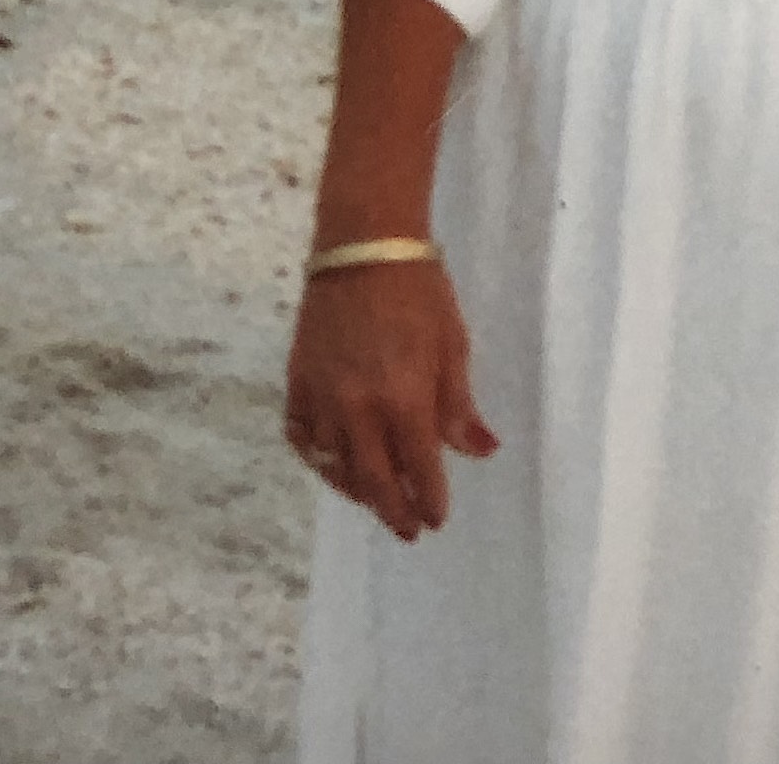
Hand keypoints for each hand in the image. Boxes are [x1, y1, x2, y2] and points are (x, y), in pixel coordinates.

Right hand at [284, 259, 497, 540]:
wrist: (363, 248)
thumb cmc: (420, 292)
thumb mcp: (453, 346)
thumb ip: (459, 407)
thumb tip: (480, 452)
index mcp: (403, 399)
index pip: (418, 468)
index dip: (429, 499)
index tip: (436, 519)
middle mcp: (358, 409)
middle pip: (373, 480)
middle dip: (394, 510)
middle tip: (408, 530)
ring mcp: (322, 398)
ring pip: (335, 466)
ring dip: (357, 491)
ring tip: (376, 501)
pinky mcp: (297, 383)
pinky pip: (303, 438)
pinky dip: (318, 459)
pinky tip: (333, 466)